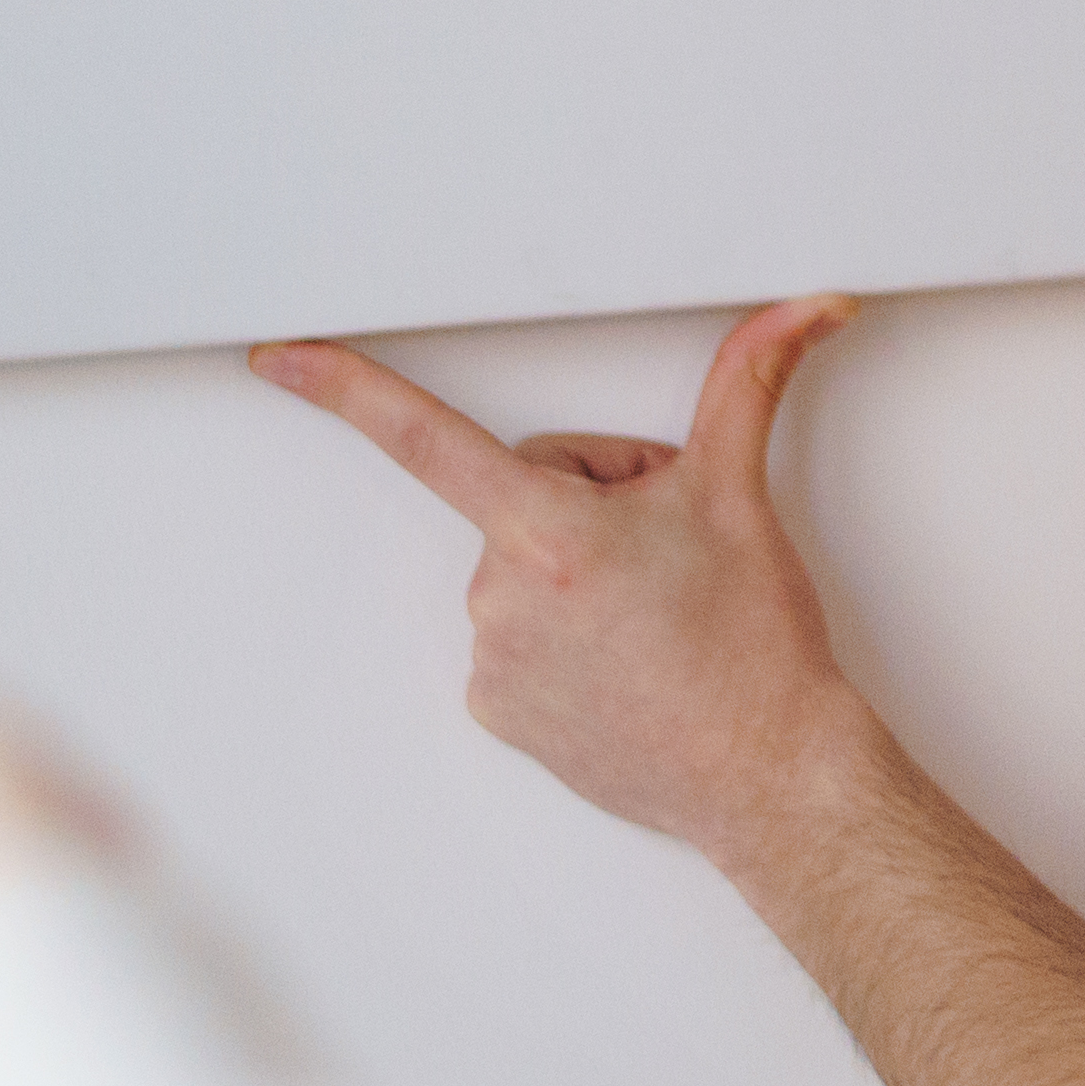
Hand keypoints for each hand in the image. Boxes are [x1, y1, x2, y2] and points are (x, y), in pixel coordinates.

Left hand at [251, 300, 873, 867]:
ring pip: (524, 567)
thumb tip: (803, 311)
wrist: (769, 774)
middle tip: (666, 555)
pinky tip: (625, 659)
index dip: (346, 389)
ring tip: (655, 618)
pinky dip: (565, 636)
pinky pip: (517, 637)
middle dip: (591, 503)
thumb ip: (750, 383)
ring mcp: (493, 661)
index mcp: (548, 532)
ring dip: (579, 572)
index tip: (280, 360)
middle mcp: (502, 597)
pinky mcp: (498, 713)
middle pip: (525, 494)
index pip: (425, 437)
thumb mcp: (742, 497)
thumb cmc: (754, 649)